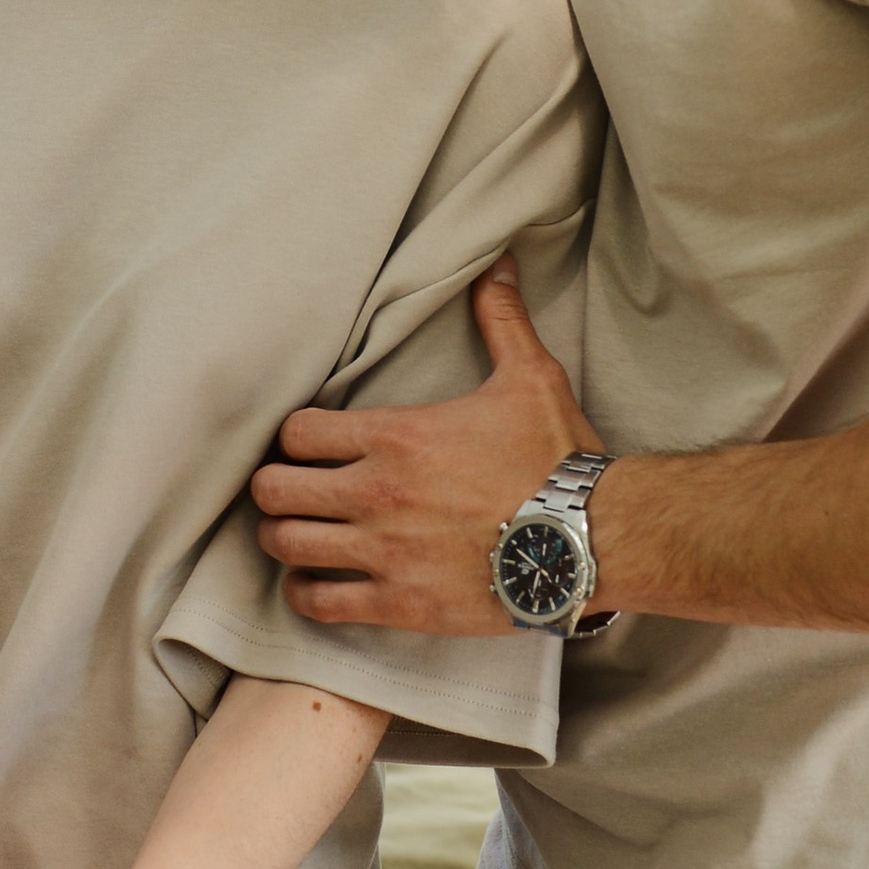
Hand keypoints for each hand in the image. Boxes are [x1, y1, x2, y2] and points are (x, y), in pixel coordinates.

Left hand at [252, 258, 597, 635]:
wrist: (593, 537)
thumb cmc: (558, 459)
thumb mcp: (531, 377)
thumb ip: (501, 320)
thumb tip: (500, 265)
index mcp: (395, 437)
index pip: (296, 433)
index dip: (295, 438)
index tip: (307, 445)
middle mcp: (376, 493)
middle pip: (275, 489)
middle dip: (276, 487)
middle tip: (290, 490)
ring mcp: (384, 552)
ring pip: (287, 545)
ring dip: (283, 538)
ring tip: (295, 535)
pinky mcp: (400, 604)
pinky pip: (321, 603)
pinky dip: (306, 594)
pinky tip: (311, 584)